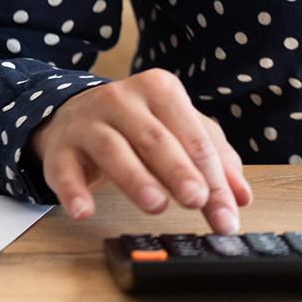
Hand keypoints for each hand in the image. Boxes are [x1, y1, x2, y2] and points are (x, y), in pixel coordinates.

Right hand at [28, 69, 251, 231]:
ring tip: (156, 205)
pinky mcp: (60, 147)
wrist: (74, 113)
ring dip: (136, 179)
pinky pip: (65, 169)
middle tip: (198, 201)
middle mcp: (123, 99)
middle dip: (179, 172)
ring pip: (114, 149)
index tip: (228, 212)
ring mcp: (89, 122)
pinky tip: (84, 211)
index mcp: (161, 90)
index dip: (214, 176)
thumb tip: (241, 196)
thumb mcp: (179, 130)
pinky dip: (74, 191)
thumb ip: (214, 158)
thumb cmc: (138, 125)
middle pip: (156, 139)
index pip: (194, 136)